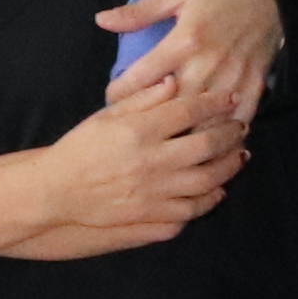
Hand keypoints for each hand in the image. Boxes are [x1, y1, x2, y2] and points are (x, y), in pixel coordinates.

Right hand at [24, 92, 245, 249]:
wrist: (57, 191)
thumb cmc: (80, 148)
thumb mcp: (107, 115)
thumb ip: (142, 98)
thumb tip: (174, 81)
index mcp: (139, 130)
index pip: (188, 110)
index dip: (214, 102)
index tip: (229, 99)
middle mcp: (152, 161)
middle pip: (207, 144)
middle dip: (231, 134)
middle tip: (240, 128)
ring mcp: (154, 192)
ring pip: (208, 180)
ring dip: (229, 167)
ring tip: (238, 157)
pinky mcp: (151, 216)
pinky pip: (192, 209)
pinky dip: (210, 199)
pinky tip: (216, 190)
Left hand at [97, 0, 283, 132]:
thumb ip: (138, 12)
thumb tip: (101, 20)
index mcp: (184, 41)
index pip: (143, 77)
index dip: (120, 93)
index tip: (111, 99)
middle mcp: (208, 64)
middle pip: (172, 107)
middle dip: (150, 122)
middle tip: (132, 131)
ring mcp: (233, 78)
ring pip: (206, 120)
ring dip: (186, 137)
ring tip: (165, 148)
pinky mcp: (254, 86)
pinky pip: (238, 119)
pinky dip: (225, 137)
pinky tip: (210, 149)